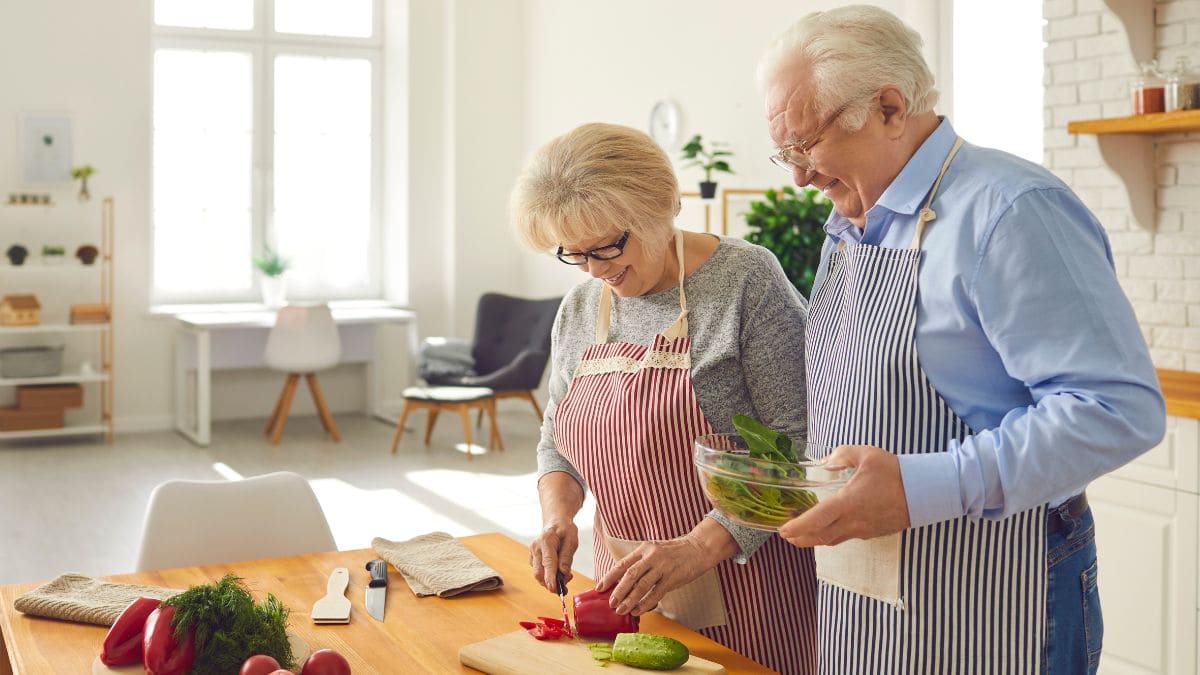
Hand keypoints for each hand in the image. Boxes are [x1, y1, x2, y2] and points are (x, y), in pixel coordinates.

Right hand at [530, 520, 578, 592]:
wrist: (555, 522)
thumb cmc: (565, 530)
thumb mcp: (572, 540)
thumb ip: (567, 557)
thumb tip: (564, 574)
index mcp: (546, 541)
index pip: (548, 563)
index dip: (550, 578)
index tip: (554, 589)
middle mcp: (536, 547)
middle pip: (539, 572)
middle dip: (550, 583)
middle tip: (564, 587)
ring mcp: (532, 553)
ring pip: (538, 574)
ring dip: (550, 581)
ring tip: (564, 576)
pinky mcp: (532, 558)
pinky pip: (539, 572)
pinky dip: (547, 576)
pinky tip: (557, 571)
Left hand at [595, 537, 710, 616]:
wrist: (698, 548)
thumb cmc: (675, 552)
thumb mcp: (654, 550)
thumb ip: (641, 563)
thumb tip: (623, 580)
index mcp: (644, 549)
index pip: (622, 564)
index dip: (609, 577)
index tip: (599, 587)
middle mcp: (651, 556)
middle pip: (630, 575)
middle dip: (618, 591)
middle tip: (610, 603)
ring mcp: (662, 567)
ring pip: (641, 585)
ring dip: (629, 599)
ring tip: (621, 610)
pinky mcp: (673, 577)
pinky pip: (656, 593)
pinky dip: (645, 603)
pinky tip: (638, 610)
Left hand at [778, 444, 910, 546]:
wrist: (925, 492)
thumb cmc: (896, 473)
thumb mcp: (867, 455)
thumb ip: (842, 455)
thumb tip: (825, 461)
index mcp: (848, 503)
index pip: (816, 520)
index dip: (797, 527)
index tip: (783, 530)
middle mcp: (853, 521)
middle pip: (820, 537)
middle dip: (801, 538)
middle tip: (787, 535)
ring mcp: (864, 530)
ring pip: (834, 540)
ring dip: (816, 539)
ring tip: (803, 535)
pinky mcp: (874, 532)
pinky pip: (848, 537)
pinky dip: (833, 536)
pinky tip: (831, 528)